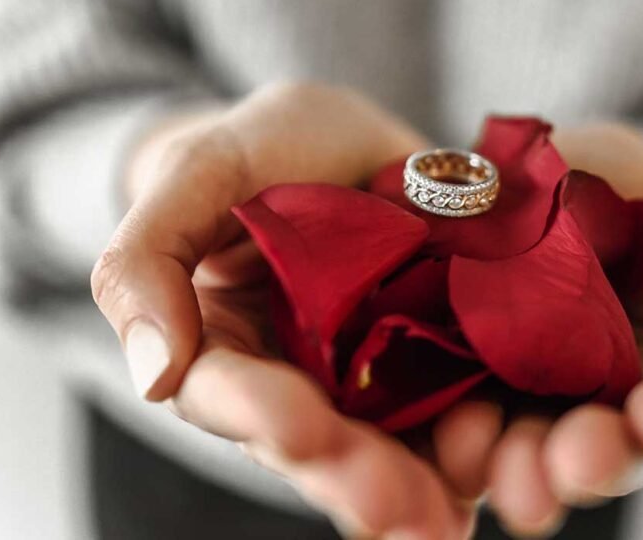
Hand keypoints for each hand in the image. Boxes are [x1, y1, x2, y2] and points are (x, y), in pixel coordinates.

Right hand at [91, 84, 473, 537]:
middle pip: (319, 446)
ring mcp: (373, 381)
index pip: (230, 395)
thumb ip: (147, 258)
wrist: (356, 139)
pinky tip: (495, 480)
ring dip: (417, 489)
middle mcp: (300, 380)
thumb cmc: (265, 149)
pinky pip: (454, 420)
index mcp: (228, 345)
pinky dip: (474, 454)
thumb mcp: (201, 170)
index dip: (262, 415)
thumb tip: (152, 374)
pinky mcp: (439, 366)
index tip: (298, 430)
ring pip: (389, 451)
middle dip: (353, 478)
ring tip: (443, 518)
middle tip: (393, 506)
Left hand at [429, 123, 642, 536]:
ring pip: (528, 455)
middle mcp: (595, 400)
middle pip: (603, 452)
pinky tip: (458, 436)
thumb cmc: (626, 187)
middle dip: (594, 460)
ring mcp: (521, 397)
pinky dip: (459, 442)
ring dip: (524, 471)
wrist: (524, 159)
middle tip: (578, 460)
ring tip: (509, 476)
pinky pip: (458, 428)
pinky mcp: (454, 386)